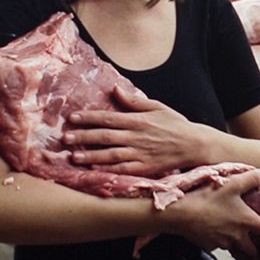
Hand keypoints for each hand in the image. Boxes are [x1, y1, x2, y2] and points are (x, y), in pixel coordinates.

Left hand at [63, 86, 214, 175]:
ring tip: (73, 157)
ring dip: (90, 156)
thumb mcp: (157, 106)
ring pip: (110, 155)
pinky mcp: (144, 168)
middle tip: (65, 137)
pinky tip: (93, 170)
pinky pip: (123, 170)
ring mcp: (140, 154)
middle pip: (105, 137)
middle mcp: (136, 136)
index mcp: (138, 120)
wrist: (194, 145)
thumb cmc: (175, 124)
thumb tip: (115, 89)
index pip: (108, 118)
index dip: (89, 118)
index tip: (72, 118)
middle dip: (83, 137)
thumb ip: (134, 101)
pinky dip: (107, 170)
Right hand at [164, 169, 259, 258]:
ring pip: (236, 250)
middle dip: (258, 250)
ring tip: (241, 247)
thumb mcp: (231, 184)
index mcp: (246, 221)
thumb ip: (250, 178)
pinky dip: (221, 242)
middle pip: (253, 250)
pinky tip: (216, 233)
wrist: (180, 213)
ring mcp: (223, 242)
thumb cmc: (206, 199)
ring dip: (241, 249)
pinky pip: (219, 245)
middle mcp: (237, 236)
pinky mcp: (209, 245)